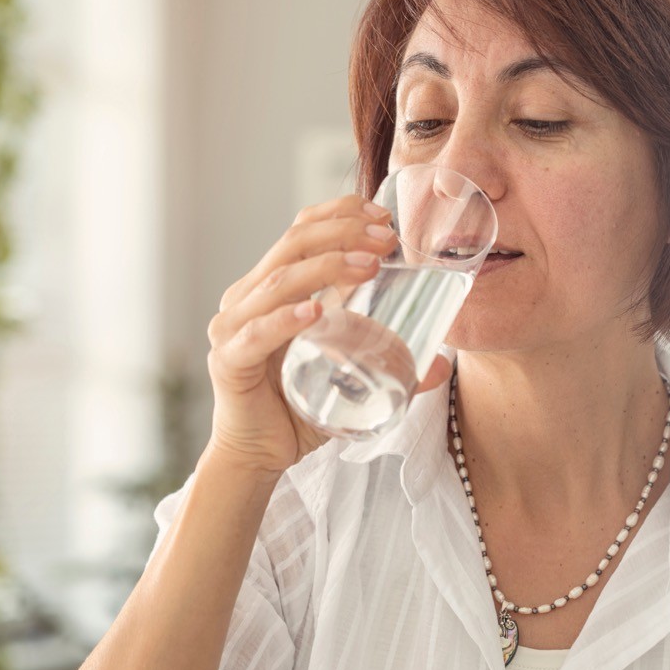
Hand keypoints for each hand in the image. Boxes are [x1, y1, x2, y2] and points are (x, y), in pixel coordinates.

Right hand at [204, 194, 452, 477]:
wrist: (259, 455)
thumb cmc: (299, 408)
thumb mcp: (348, 375)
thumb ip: (388, 365)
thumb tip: (441, 364)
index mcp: (271, 287)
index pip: (301, 231)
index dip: (340, 213)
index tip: (384, 216)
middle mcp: (247, 297)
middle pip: (293, 245)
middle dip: (344, 234)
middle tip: (387, 240)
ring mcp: (233, 327)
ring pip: (280, 281)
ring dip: (326, 266)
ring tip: (367, 265)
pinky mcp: (229, 362)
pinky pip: (256, 334)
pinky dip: (284, 320)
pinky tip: (314, 313)